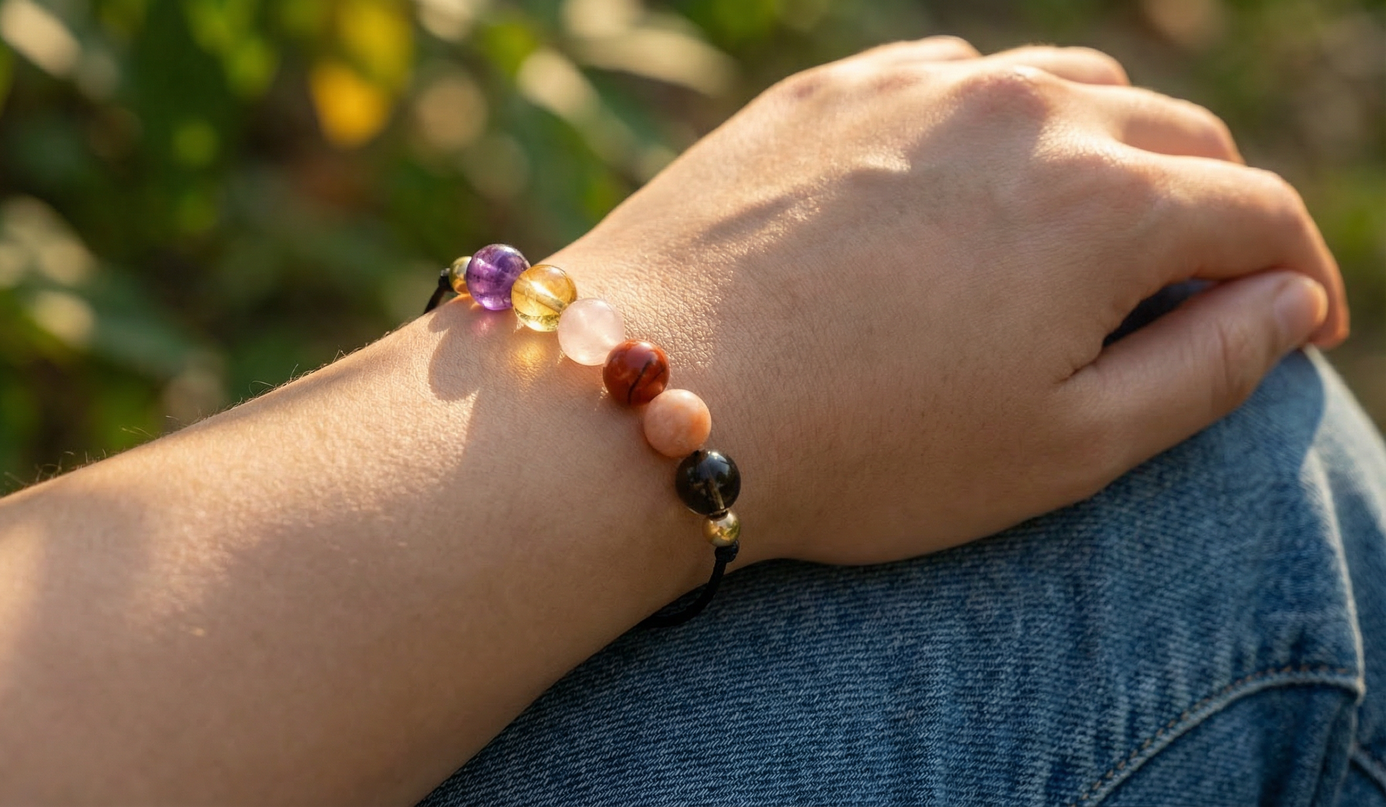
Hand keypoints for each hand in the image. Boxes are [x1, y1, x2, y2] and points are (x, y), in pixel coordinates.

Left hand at [548, 38, 1348, 563]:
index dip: (1294, 275)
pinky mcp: (827, 91)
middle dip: (1212, 206)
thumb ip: (1204, 370)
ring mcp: (917, 89)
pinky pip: (949, 76)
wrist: (649, 402)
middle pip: (1174, 133)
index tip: (1295, 324)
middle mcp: (1024, 114)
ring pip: (1066, 86)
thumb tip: (1286, 306)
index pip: (1257, 212)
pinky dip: (994, 120)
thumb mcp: (1064, 447)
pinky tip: (974, 175)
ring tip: (1096, 221)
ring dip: (1111, 147)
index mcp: (1107, 204)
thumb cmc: (865, 452)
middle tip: (1201, 280)